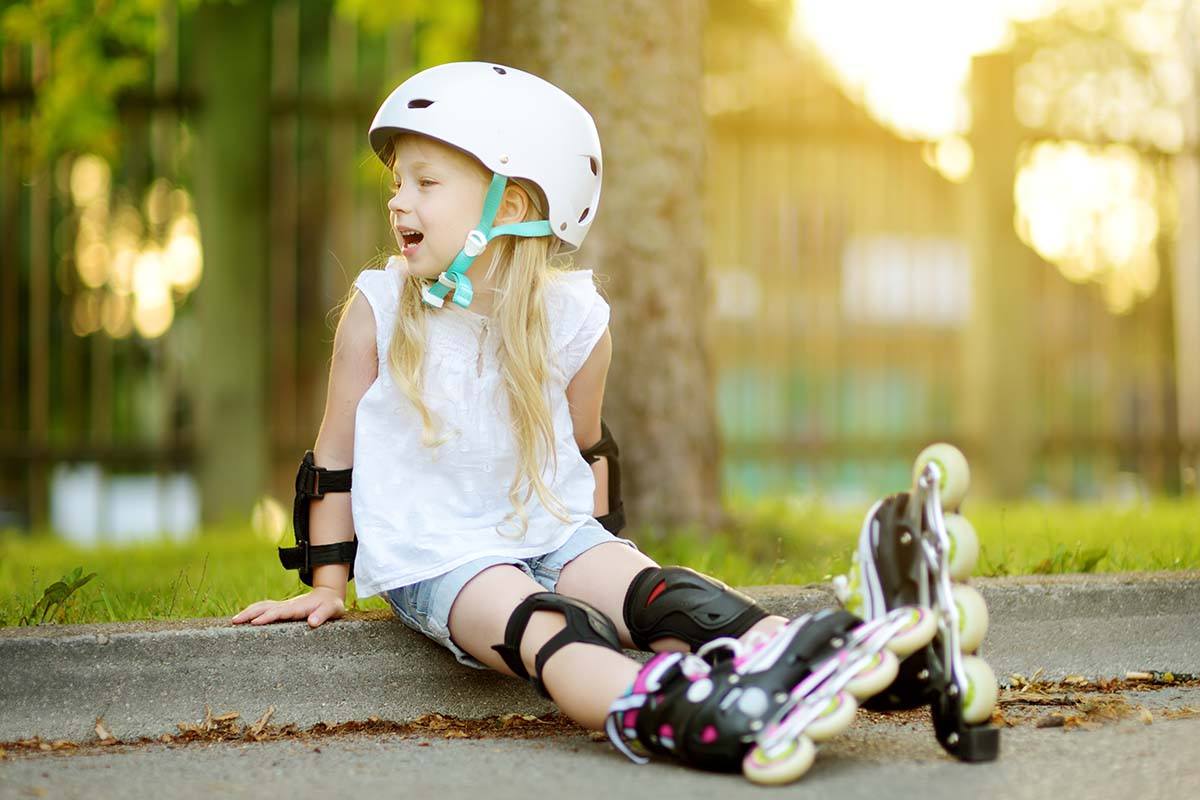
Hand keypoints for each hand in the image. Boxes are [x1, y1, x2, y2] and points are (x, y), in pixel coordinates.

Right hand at [231, 586, 345, 628]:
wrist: (329, 595)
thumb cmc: (331, 605)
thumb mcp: (332, 609)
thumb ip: (323, 615)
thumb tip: (313, 623)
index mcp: (298, 607)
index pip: (280, 612)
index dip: (268, 617)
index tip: (255, 622)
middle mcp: (288, 605)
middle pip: (265, 607)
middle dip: (250, 613)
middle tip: (235, 621)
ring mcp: (284, 606)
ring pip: (262, 606)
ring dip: (248, 611)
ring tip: (234, 621)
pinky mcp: (282, 609)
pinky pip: (265, 609)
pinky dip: (253, 612)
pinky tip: (244, 619)